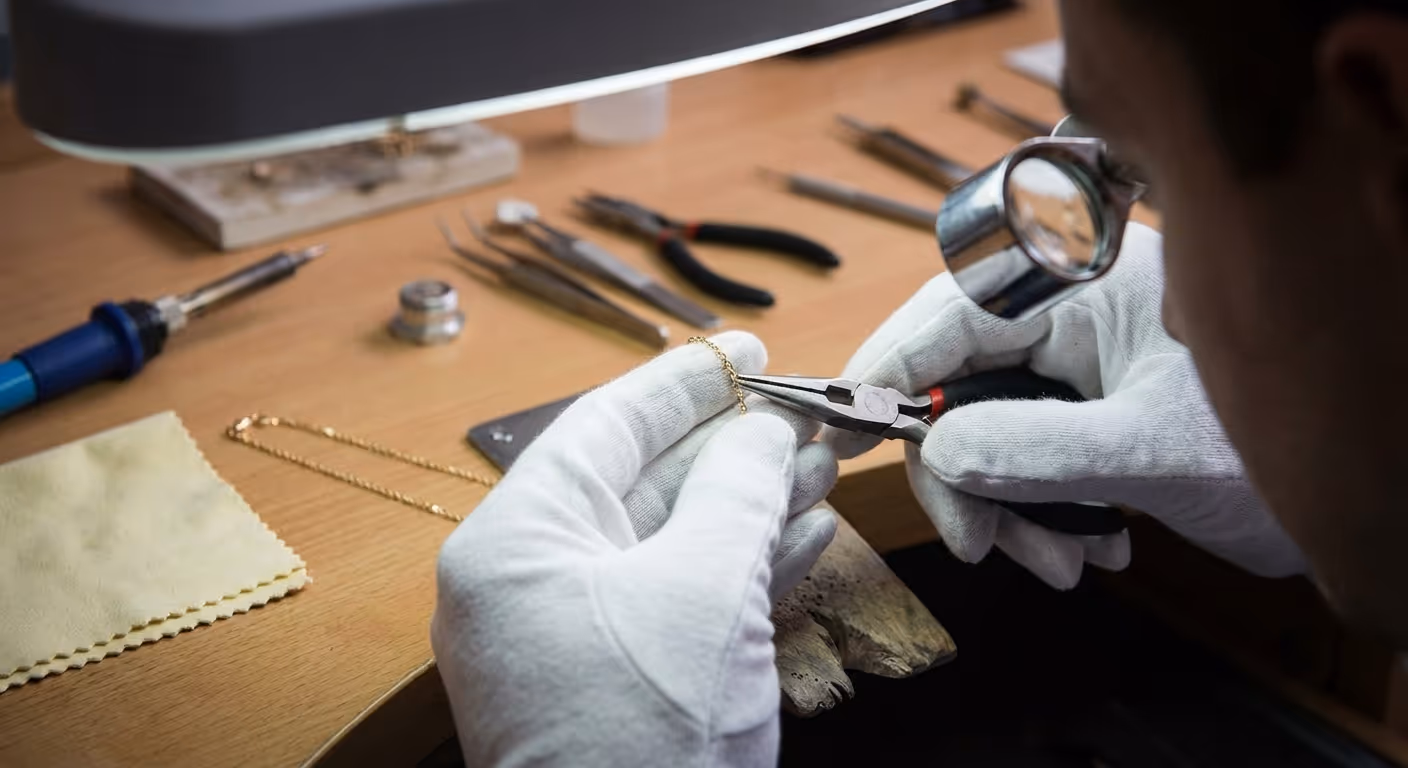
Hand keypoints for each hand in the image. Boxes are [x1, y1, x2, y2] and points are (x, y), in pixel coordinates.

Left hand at [432, 332, 836, 766]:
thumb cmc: (643, 741)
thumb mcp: (702, 591)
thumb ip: (736, 492)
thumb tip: (763, 431)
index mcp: (515, 546)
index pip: (599, 430)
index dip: (679, 383)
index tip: (740, 350)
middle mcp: (531, 585)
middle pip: (640, 483)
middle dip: (729, 447)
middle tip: (800, 409)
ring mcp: (573, 639)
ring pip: (670, 542)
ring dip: (747, 503)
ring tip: (821, 463)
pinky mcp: (618, 683)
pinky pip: (678, 600)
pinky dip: (739, 565)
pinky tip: (802, 533)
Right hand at [827, 223, 1304, 588]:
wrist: (1355, 497)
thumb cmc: (1277, 452)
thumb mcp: (1151, 451)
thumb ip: (1037, 448)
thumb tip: (937, 449)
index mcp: (1088, 286)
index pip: (957, 308)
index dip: (891, 363)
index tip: (841, 421)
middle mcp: (1072, 314)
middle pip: (957, 377)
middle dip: (961, 471)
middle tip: (976, 542)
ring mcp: (1075, 363)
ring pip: (981, 427)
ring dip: (1002, 507)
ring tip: (1059, 562)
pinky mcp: (1079, 408)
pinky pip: (1016, 455)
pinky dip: (1031, 512)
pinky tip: (1083, 547)